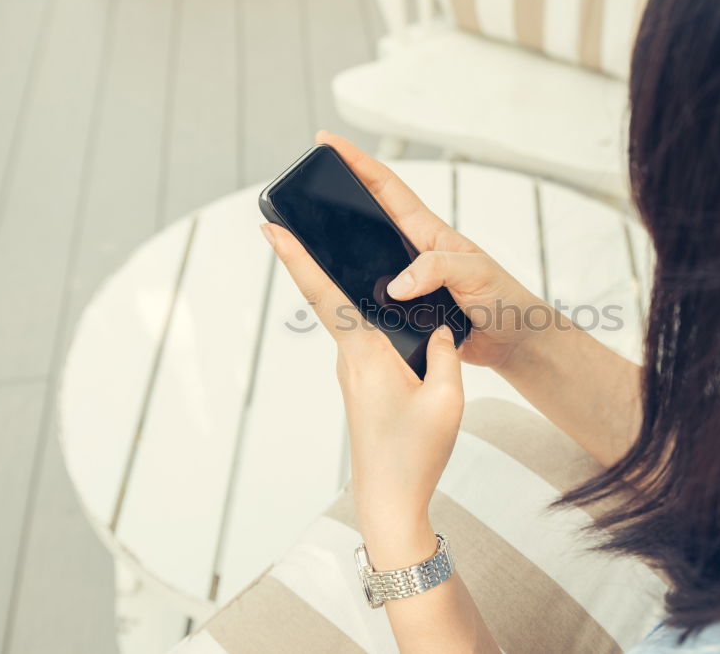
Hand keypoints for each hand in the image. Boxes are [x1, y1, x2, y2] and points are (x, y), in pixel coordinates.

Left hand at [262, 207, 462, 568]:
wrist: (390, 500)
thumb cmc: (415, 454)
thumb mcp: (447, 399)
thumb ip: (447, 354)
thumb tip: (441, 328)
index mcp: (366, 355)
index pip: (325, 295)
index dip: (297, 258)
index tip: (271, 228)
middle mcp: (351, 359)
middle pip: (331, 299)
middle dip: (316, 259)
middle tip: (304, 220)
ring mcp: (352, 374)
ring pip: (350, 321)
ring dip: (347, 290)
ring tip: (355, 256)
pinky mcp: (360, 386)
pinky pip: (362, 342)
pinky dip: (369, 319)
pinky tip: (388, 313)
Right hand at [312, 131, 557, 370]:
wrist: (513, 341)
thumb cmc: (505, 300)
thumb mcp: (476, 273)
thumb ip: (438, 269)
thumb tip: (398, 283)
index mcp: (429, 233)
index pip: (387, 188)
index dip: (358, 162)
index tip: (329, 141)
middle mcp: (414, 251)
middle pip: (368, 216)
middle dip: (337, 192)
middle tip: (307, 177)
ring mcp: (409, 279)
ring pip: (365, 256)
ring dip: (339, 245)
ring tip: (307, 230)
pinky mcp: (406, 308)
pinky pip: (371, 294)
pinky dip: (351, 289)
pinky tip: (332, 289)